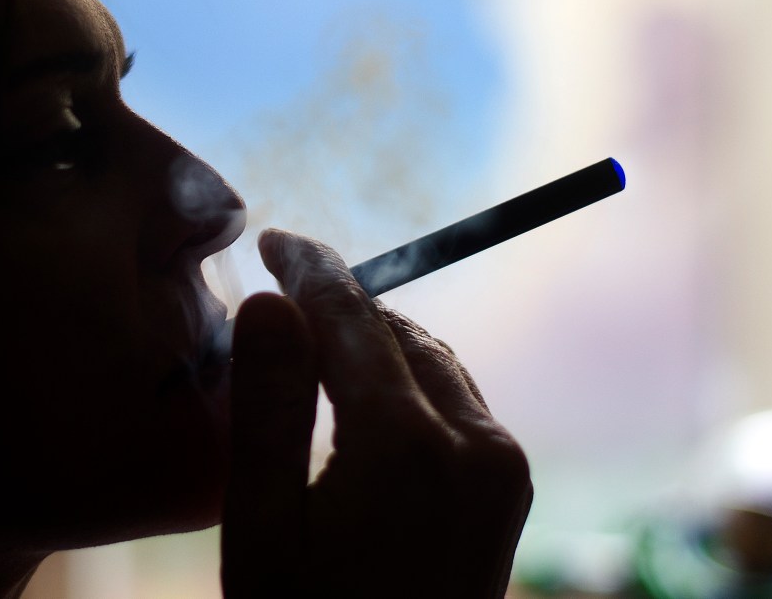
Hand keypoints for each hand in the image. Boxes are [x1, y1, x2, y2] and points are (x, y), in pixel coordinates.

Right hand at [222, 229, 532, 597]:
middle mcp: (474, 441)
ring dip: (376, 341)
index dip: (311, 270)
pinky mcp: (510, 482)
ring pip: (431, 361)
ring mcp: (502, 463)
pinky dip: (408, 380)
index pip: (354, 317)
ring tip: (315, 341)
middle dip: (341, 305)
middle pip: (399, 332)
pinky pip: (456, 398)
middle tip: (282, 294)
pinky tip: (369, 395)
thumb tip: (272, 302)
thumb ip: (269, 411)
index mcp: (406, 446)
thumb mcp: (262, 532)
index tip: (276, 240)